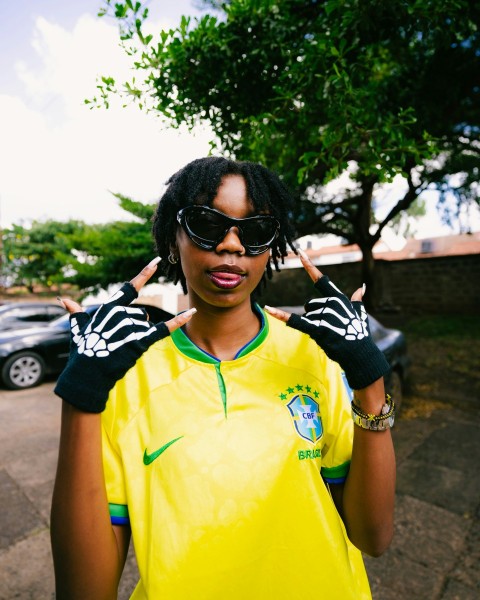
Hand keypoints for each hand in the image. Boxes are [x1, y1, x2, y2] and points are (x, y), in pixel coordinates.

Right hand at [54, 258, 195, 412]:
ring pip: (146, 324)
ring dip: (138, 336)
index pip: (130, 287)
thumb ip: (77, 313)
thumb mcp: (79, 330)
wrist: (88, 374)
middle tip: (117, 342)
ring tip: (122, 348)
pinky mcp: (141, 341)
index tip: (157, 261)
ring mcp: (132, 327)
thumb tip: (64, 300)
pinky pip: (164, 328)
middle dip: (134, 327)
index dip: (145, 274)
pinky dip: (179, 320)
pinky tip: (192, 312)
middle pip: (140, 314)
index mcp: (109, 307)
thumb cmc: (83, 352)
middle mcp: (122, 313)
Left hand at [265, 250, 389, 389]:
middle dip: (315, 317)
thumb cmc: (359, 335)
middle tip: (330, 329)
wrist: (360, 354)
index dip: (309, 266)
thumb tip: (362, 288)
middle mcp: (331, 304)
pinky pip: (295, 321)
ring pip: (306, 316)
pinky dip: (280, 316)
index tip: (300, 253)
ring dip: (314, 326)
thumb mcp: (359, 314)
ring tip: (329, 335)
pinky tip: (267, 308)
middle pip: (309, 305)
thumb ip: (357, 300)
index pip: (321, 279)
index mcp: (339, 298)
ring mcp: (324, 316)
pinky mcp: (318, 329)